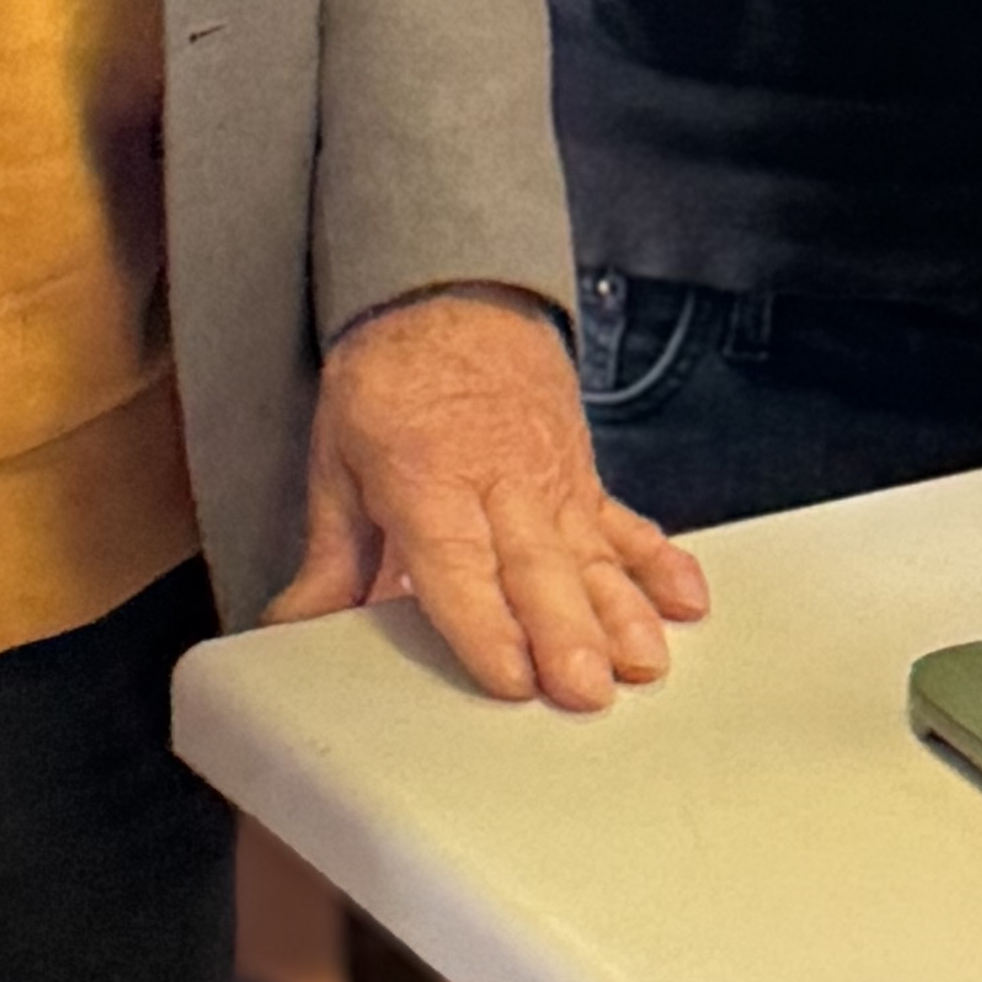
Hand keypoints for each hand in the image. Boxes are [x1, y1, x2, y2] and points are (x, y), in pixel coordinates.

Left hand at [267, 284, 712, 709]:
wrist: (452, 292)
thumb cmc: (392, 379)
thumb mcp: (338, 457)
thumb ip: (331, 553)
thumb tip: (294, 625)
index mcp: (426, 478)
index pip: (457, 561)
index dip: (484, 621)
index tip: (509, 675)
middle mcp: (498, 482)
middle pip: (535, 567)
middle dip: (565, 632)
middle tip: (588, 689)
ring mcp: (551, 481)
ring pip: (591, 554)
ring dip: (622, 611)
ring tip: (644, 662)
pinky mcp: (584, 479)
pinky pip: (626, 525)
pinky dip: (660, 562)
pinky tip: (687, 600)